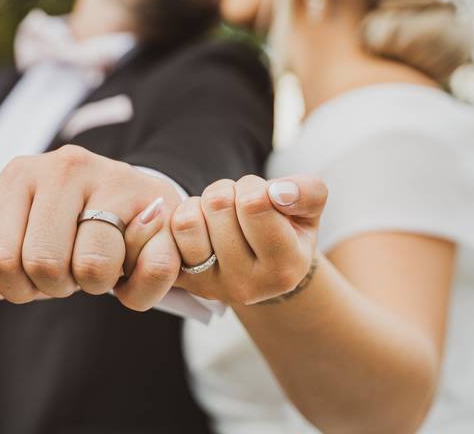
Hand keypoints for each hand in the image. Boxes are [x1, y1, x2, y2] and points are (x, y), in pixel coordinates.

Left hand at [0, 145, 181, 324]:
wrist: (135, 204)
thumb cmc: (67, 232)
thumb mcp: (20, 252)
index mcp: (18, 176)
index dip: (17, 286)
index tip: (35, 274)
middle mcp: (62, 166)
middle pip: (43, 265)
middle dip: (59, 285)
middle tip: (72, 267)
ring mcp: (112, 176)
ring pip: (93, 267)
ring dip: (99, 284)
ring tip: (102, 260)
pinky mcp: (155, 198)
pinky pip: (146, 268)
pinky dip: (140, 288)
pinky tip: (135, 263)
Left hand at [169, 174, 326, 304]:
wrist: (261, 266)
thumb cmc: (286, 229)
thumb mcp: (308, 209)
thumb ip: (308, 193)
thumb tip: (279, 193)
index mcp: (284, 270)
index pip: (254, 204)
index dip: (255, 187)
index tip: (264, 198)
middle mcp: (245, 286)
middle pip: (218, 205)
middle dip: (228, 191)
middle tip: (240, 205)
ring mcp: (208, 287)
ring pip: (187, 221)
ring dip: (201, 204)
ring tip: (219, 215)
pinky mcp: (179, 281)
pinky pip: (164, 237)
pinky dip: (178, 219)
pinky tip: (198, 227)